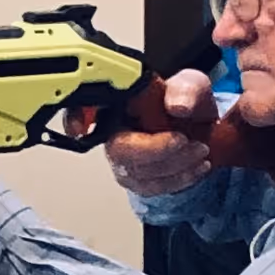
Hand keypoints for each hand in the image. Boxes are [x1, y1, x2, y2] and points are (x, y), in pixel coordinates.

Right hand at [67, 69, 217, 197]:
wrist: (198, 132)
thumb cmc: (184, 105)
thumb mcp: (191, 86)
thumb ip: (187, 89)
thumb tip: (178, 105)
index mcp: (117, 102)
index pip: (80, 107)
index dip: (74, 118)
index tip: (79, 127)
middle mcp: (111, 133)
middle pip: (120, 150)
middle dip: (157, 151)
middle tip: (187, 141)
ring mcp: (121, 159)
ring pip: (138, 173)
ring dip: (176, 166)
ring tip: (200, 151)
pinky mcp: (135, 179)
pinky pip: (152, 188)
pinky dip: (180, 179)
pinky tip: (197, 166)